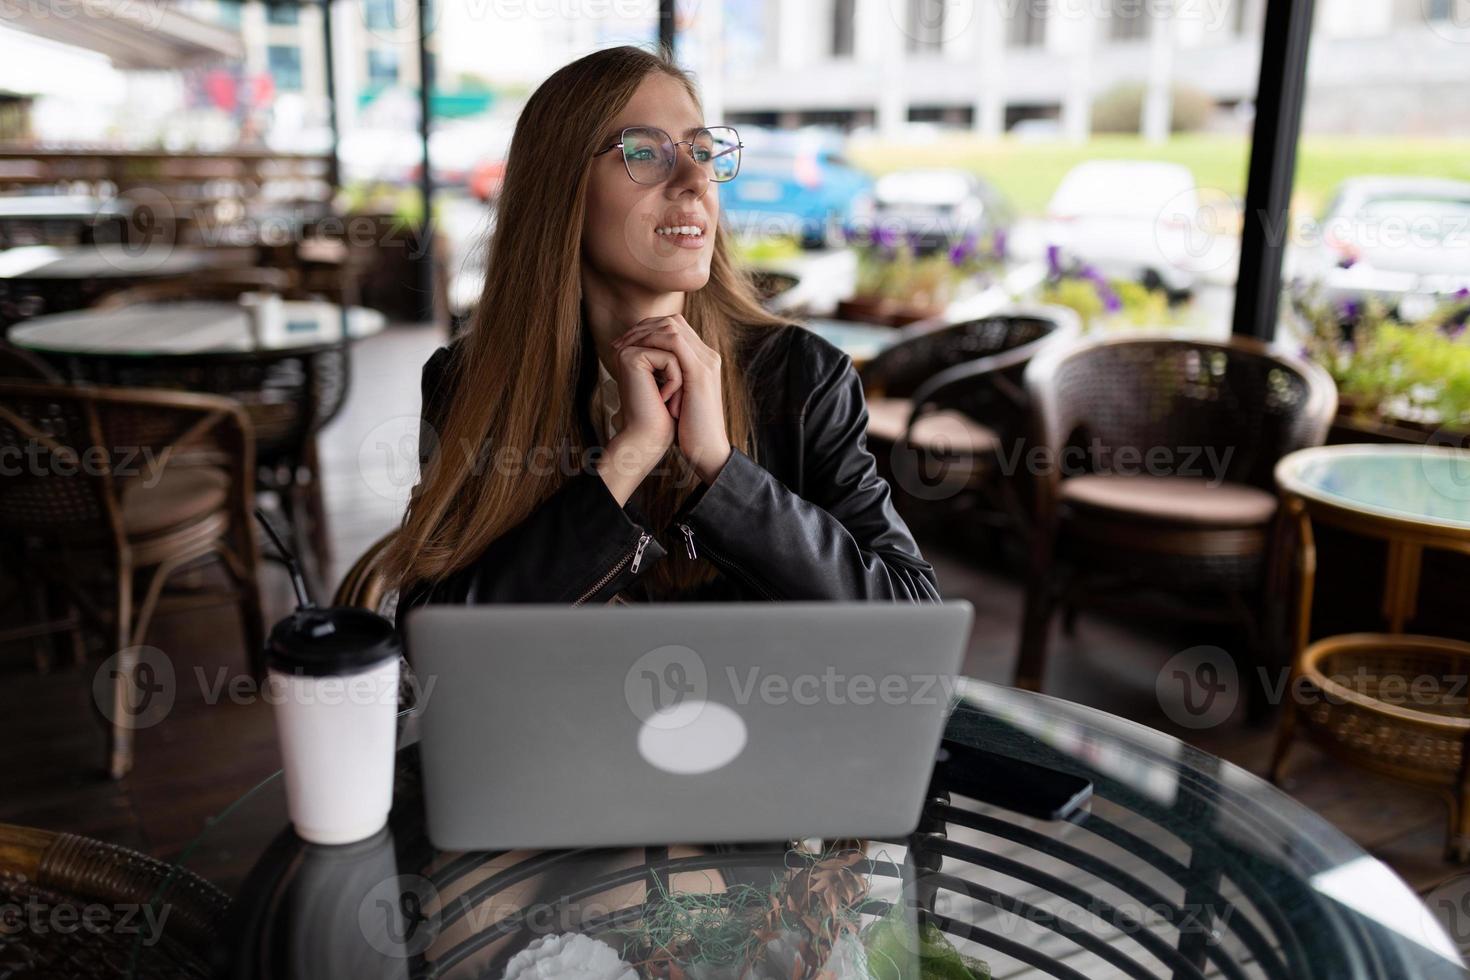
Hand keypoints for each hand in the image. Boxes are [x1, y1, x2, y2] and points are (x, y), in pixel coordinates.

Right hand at [596, 343, 680, 505]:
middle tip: (672, 398)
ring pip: (674, 350)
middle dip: (682, 371)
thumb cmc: (664, 416)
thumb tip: (688, 339)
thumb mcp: (674, 380)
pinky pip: (670, 359)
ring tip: (669, 400)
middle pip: (676, 344)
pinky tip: (662, 400)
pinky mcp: (632, 358)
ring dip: (679, 378)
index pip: (675, 344)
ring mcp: (629, 351)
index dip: (685, 367)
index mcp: (638, 350)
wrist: (650, 439)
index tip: (673, 394)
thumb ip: (677, 356)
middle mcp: (630, 347)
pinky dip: (675, 382)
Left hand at [612, 314, 731, 483]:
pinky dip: (651, 343)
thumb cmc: (689, 430)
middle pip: (673, 322)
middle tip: (620, 342)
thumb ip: (667, 381)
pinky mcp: (699, 372)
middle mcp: (707, 356)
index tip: (625, 343)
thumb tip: (645, 372)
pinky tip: (635, 352)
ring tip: (624, 347)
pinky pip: (673, 342)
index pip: (675, 328)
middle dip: (642, 327)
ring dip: (643, 333)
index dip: (648, 330)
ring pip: (672, 327)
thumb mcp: (676, 398)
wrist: (707, 449)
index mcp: (702, 361)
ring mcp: (706, 362)